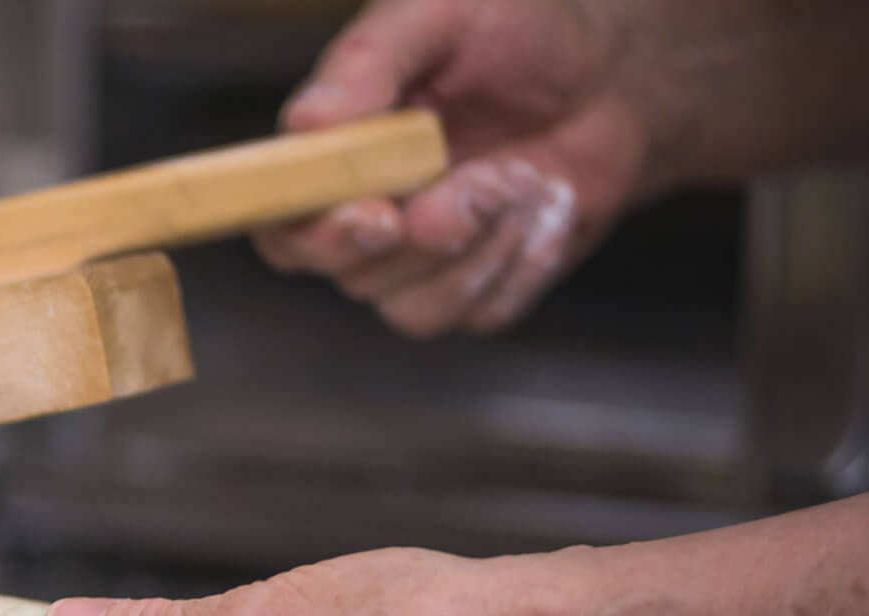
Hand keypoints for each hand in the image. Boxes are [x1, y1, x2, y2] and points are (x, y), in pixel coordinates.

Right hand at [254, 0, 667, 336]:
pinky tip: (550, 203)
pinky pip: (483, 311)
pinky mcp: (476, 293)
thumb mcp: (443, 13)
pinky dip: (526, 260)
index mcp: (330, 159)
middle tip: (485, 183)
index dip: (315, 235)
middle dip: (421, 241)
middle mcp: (360, 221)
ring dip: (484, 245)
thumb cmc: (515, 29)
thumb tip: (305, 122)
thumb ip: (368, 62)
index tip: (378, 215)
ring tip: (529, 174)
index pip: (281, 225)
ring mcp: (417, 266)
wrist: (610, 72)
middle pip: (350, 275)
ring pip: (416, 307)